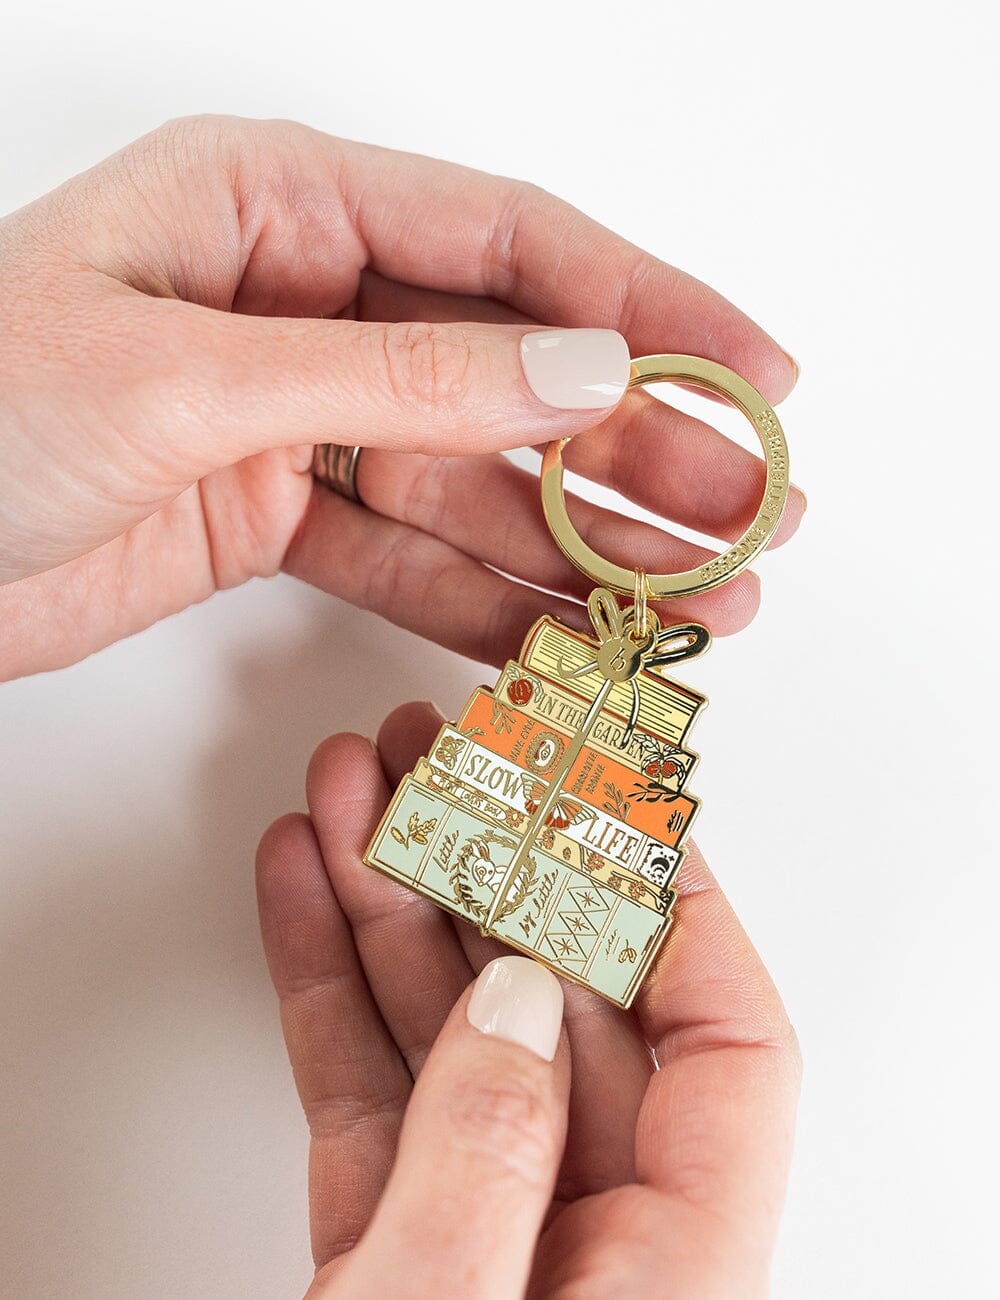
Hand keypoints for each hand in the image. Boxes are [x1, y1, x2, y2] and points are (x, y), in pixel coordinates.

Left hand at [0, 116, 802, 679]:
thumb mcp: (192, 372)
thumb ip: (397, 374)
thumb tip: (578, 376)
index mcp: (280, 206)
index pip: (509, 245)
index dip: (649, 310)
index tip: (755, 373)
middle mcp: (302, 302)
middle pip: (511, 374)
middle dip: (638, 452)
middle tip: (752, 518)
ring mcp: (293, 415)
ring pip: (472, 480)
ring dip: (582, 542)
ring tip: (697, 597)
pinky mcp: (272, 514)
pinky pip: (404, 555)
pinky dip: (484, 600)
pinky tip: (572, 636)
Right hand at [256, 702, 800, 1297]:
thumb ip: (490, 1154)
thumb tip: (513, 1003)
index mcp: (674, 1264)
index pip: (724, 1045)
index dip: (677, 904)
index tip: (614, 794)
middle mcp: (590, 1239)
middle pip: (564, 1007)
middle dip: (489, 864)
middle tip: (447, 759)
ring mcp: (480, 1239)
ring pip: (447, 1035)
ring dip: (390, 901)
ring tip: (349, 791)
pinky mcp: (384, 1253)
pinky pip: (366, 1095)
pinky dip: (328, 990)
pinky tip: (305, 893)